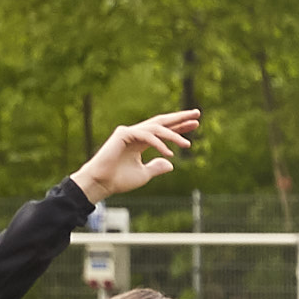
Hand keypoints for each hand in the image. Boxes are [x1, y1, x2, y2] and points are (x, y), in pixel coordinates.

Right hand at [72, 109, 201, 202]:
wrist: (101, 184)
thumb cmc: (119, 180)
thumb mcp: (144, 174)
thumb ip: (157, 167)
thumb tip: (171, 164)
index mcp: (141, 141)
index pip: (164, 130)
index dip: (180, 127)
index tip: (195, 124)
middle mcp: (136, 134)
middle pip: (162, 122)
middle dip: (180, 118)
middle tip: (197, 114)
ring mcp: (129, 132)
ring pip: (156, 128)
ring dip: (173, 135)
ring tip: (187, 144)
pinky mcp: (123, 134)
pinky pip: (146, 136)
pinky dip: (159, 144)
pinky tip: (169, 153)